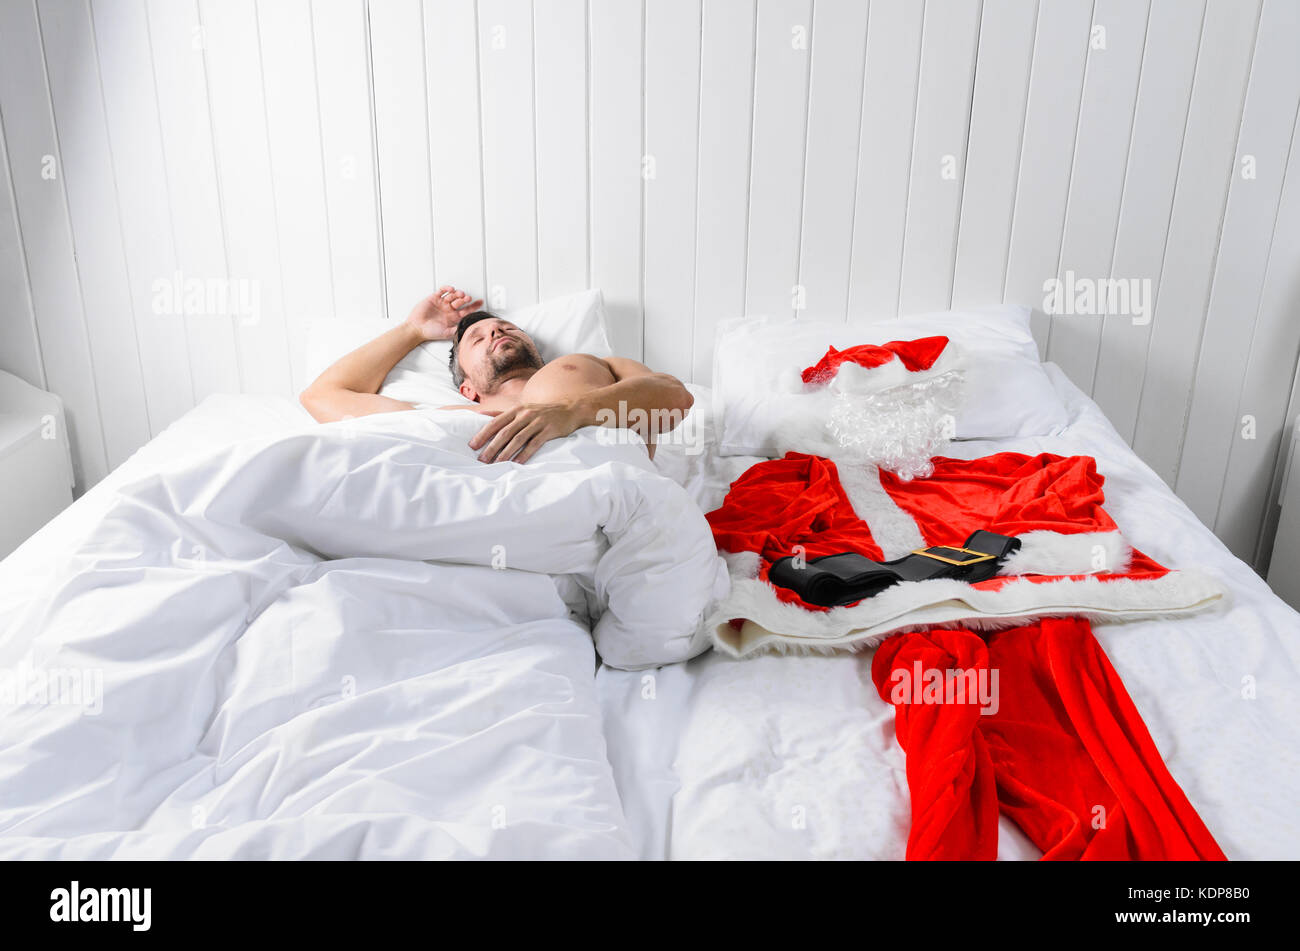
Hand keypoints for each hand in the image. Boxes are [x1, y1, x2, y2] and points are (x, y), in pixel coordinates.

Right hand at [405, 286, 483, 340]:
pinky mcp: (434, 298)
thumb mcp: (447, 333)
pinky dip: (447, 289)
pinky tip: (451, 289)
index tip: (481, 302)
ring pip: (453, 295)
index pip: (467, 310)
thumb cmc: (430, 332)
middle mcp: (449, 310)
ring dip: (458, 293)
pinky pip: (442, 291)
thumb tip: (469, 327)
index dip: (474, 306)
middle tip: (468, 298)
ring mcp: (442, 303)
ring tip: (460, 294)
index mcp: (453, 318)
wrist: (416, 328)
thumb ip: (458, 329)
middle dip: (465, 299)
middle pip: (461, 302)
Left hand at [469, 402, 583, 462]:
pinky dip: (525, 454)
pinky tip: (517, 463)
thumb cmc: (542, 411)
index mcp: (516, 409)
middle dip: (492, 447)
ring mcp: (537, 422)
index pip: (495, 422)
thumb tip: (480, 414)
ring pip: (518, 439)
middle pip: (505, 432)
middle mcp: (525, 414)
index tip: (472, 445)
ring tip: (496, 464)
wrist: (570, 408)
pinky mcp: (549, 430)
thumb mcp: (521, 408)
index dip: (483, 434)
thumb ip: (501, 413)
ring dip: (505, 453)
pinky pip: (534, 444)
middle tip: (482, 460)